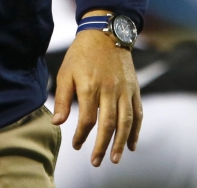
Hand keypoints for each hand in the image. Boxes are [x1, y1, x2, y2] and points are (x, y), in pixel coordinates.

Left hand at [51, 14, 141, 166]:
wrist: (105, 34)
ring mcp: (125, 90)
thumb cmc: (80, 54)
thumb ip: (63, 99)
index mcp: (89, 86)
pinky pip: (138, 114)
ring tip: (115, 158)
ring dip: (120, 142)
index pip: (87, 119)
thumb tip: (58, 123)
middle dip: (102, 146)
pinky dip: (136, 131)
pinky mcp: (135, 89)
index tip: (75, 145)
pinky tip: (130, 144)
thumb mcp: (65, 72)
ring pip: (126, 122)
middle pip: (108, 124)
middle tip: (97, 162)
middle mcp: (109, 90)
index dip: (81, 135)